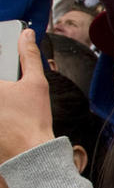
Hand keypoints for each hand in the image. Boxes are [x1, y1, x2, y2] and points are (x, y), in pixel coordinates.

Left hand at [0, 30, 53, 163]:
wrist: (28, 152)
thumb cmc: (32, 121)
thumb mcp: (36, 83)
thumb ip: (29, 56)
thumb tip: (27, 35)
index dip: (2, 59)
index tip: (11, 70)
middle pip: (0, 80)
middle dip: (5, 76)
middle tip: (13, 85)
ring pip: (1, 97)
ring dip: (6, 96)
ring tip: (12, 102)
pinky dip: (3, 107)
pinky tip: (7, 113)